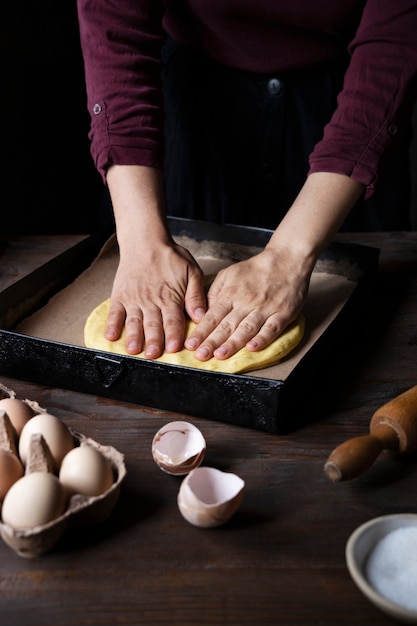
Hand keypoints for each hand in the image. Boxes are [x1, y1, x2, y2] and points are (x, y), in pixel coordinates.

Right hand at [105, 239, 206, 357]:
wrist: (145, 241)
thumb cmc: (171, 257)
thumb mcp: (192, 272)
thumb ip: (196, 295)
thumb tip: (201, 316)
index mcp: (170, 297)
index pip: (173, 320)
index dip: (173, 335)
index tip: (173, 348)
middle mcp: (151, 301)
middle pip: (153, 324)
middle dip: (153, 341)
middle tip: (152, 355)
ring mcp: (134, 299)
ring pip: (134, 321)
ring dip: (134, 337)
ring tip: (133, 350)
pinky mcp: (120, 296)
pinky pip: (115, 312)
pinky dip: (112, 325)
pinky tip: (111, 336)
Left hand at [184, 245, 310, 360]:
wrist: (286, 260)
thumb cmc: (256, 270)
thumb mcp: (228, 274)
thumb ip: (214, 292)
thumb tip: (203, 311)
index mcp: (231, 294)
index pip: (213, 316)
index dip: (201, 331)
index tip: (190, 344)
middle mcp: (246, 303)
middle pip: (227, 325)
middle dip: (212, 341)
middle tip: (201, 354)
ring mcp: (264, 309)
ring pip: (246, 329)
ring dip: (233, 343)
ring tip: (220, 354)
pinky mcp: (282, 314)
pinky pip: (272, 328)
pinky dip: (262, 338)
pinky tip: (252, 348)